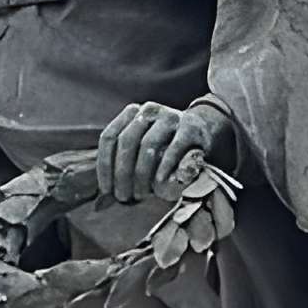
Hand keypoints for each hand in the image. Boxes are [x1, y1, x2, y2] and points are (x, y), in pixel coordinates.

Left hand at [94, 99, 237, 204]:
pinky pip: (174, 149)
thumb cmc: (166, 146)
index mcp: (132, 113)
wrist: (204, 129)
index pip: (109, 137)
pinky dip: (164, 169)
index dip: (104, 165)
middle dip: (122, 173)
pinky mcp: (191, 128)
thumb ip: (124, 162)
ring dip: (141, 174)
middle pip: (126, 142)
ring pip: (148, 146)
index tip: (106, 189)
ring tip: (140, 194)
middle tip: (123, 196)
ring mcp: (171, 117)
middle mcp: (149, 111)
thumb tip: (103, 196)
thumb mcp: (142, 146)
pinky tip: (159, 185)